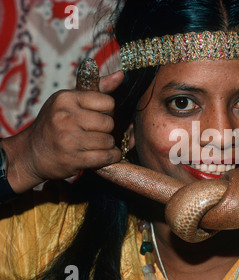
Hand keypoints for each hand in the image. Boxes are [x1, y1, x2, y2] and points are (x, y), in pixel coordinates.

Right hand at [2, 62, 123, 192]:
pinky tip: (104, 156)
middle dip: (107, 130)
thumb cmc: (54, 124)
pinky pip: (106, 157)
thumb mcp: (69, 101)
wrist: (30, 154)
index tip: (98, 116)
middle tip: (97, 132)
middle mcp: (65, 117)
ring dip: (108, 145)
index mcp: (65, 99)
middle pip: (109, 123)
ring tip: (96, 145)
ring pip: (109, 141)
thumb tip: (121, 74)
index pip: (108, 102)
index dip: (107, 111)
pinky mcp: (73, 159)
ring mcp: (68, 139)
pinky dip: (110, 158)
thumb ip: (97, 87)